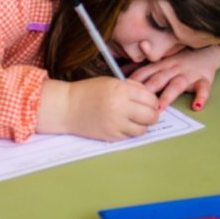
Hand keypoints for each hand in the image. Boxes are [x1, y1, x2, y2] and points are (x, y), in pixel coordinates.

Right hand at [37, 77, 158, 140]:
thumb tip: (151, 98)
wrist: (67, 107)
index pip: (151, 99)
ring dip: (142, 125)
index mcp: (122, 90)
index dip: (153, 102)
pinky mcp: (111, 136)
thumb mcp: (111, 82)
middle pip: (151, 116)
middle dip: (152, 115)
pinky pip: (130, 136)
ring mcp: (116, 124)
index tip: (149, 103)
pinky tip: (122, 124)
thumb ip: (132, 88)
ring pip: (143, 129)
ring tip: (134, 120)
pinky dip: (130, 131)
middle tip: (147, 114)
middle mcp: (121, 107)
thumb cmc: (88, 92)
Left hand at [128, 46, 219, 110]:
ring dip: (168, 96)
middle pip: (158, 79)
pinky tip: (196, 106)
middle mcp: (173, 68)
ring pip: (177, 84)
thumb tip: (119, 72)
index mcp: (161, 65)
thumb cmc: (180, 59)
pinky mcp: (204, 79)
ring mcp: (189, 74)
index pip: (144, 73)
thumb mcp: (160, 61)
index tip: (122, 91)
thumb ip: (142, 68)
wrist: (208, 51)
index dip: (133, 82)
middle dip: (147, 90)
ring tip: (160, 108)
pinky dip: (201, 97)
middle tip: (136, 104)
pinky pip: (203, 88)